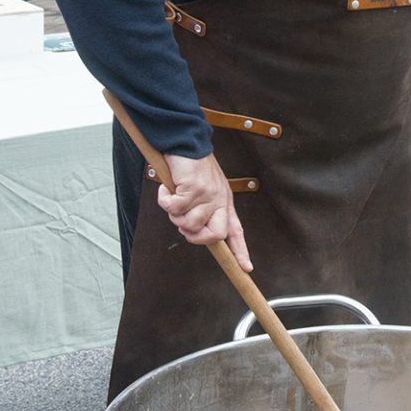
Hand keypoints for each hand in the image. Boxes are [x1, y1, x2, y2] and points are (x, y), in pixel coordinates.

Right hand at [158, 152, 252, 270]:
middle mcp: (219, 200)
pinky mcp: (193, 189)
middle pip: (214, 236)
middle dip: (195, 237)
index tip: (246, 268)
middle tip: (182, 225)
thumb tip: (192, 231)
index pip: (236, 231)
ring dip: (174, 215)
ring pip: (189, 224)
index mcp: (224, 202)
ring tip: (173, 199)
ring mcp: (207, 195)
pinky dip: (164, 200)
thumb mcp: (206, 189)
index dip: (240, 251)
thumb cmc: (193, 167)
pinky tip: (166, 189)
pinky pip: (174, 208)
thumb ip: (204, 209)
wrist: (187, 142)